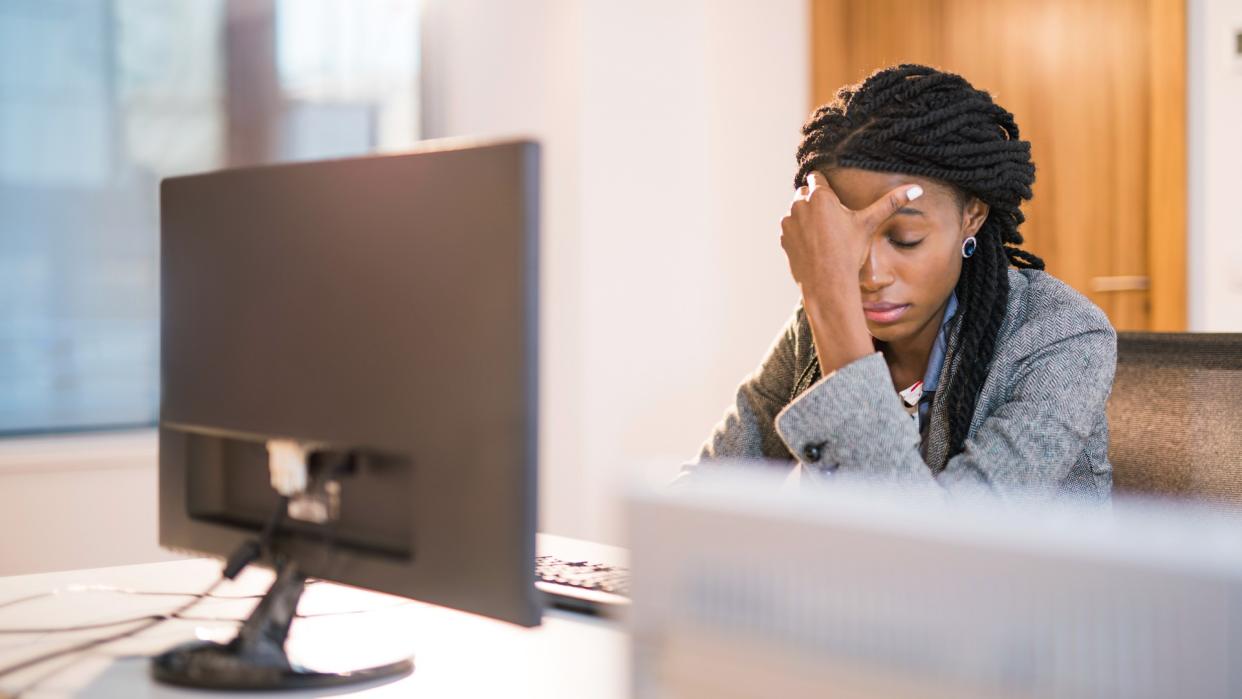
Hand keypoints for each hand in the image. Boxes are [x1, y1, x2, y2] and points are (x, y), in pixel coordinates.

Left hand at [779, 171, 923, 296]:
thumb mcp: (869, 224)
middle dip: (815, 201)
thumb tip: (918, 188)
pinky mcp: (783, 236)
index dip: (826, 187)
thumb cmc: (850, 253)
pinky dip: (798, 232)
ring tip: (823, 234)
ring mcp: (788, 220)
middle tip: (831, 219)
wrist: (828, 284)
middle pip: (805, 192)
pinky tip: (813, 244)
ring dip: (805, 215)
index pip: (816, 177)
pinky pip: (790, 227)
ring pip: (796, 209)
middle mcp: (799, 204)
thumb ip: (891, 203)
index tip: (833, 198)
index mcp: (820, 195)